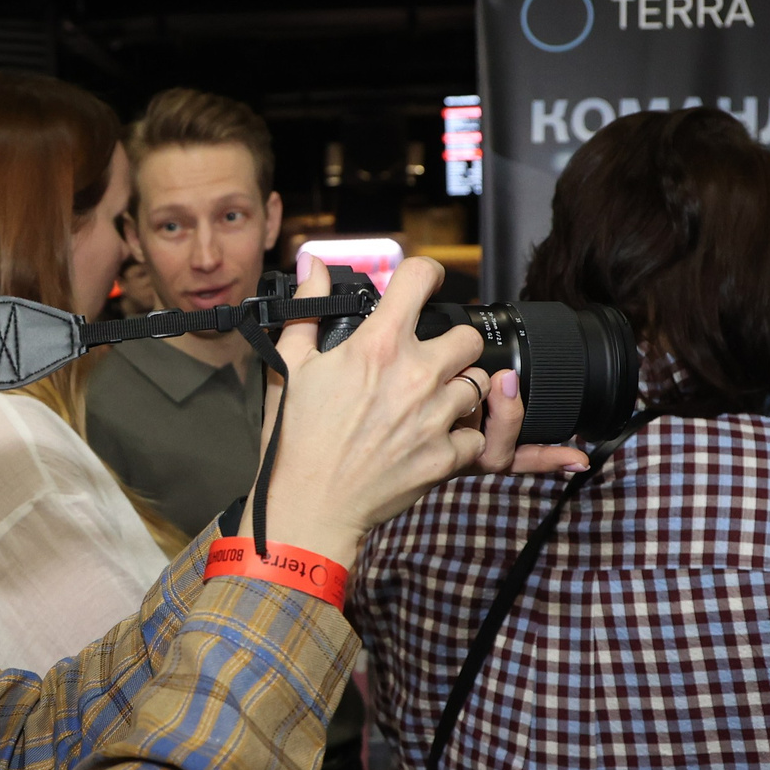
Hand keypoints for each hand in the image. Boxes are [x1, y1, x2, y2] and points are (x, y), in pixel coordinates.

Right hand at [257, 258, 590, 565]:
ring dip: (457, 392)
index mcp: (377, 345)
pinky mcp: (446, 456)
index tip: (425, 284)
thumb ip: (308, 308)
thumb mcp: (291, 366)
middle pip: (467, 338)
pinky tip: (430, 439)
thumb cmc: (296, 439)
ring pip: (478, 386)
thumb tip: (313, 263)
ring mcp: (435, 417)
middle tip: (428, 362)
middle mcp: (415, 375)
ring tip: (428, 405)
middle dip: (450, 346)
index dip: (426, 274)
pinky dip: (459, 437)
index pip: (421, 278)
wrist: (310, 506)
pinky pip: (475, 435)